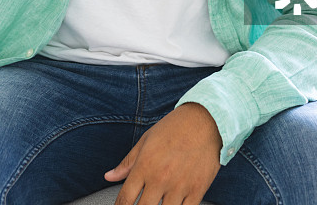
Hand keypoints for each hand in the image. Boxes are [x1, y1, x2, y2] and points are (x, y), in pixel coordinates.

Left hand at [105, 102, 221, 204]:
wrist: (206, 119)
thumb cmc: (175, 127)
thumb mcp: (146, 139)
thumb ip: (127, 162)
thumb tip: (109, 176)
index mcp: (145, 165)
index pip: (125, 199)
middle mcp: (160, 177)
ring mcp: (179, 186)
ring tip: (160, 202)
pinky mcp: (197, 190)